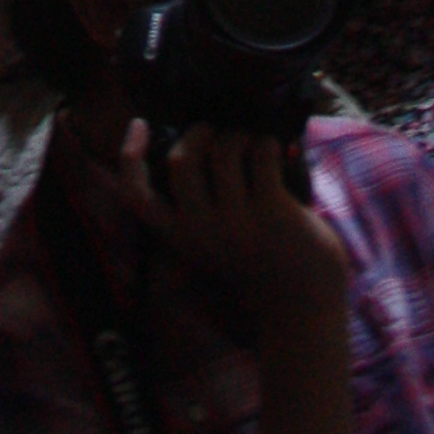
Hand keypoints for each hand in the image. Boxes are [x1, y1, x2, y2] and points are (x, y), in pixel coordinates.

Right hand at [132, 124, 349, 326]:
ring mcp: (237, 224)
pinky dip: (268, 144)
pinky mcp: (273, 213)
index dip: (130, 155)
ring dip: (239, 136)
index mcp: (181, 238)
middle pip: (181, 160)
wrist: (303, 308)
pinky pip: (262, 153)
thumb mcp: (212, 240)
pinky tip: (277, 155)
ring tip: (252, 146)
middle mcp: (202, 232)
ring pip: (224, 150)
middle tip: (217, 133)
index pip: (136, 196)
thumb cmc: (257, 261)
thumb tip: (193, 137)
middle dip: (198, 133)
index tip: (140, 124)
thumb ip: (197, 202)